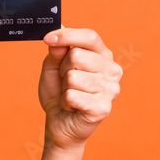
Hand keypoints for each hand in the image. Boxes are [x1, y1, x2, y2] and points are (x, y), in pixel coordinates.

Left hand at [38, 27, 121, 150]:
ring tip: (70, 95)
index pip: (89, 36)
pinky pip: (72, 96)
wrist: (60, 123)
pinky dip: (65, 102)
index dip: (67, 35)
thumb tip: (57, 40)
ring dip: (64, 88)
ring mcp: (111, 89)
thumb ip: (56, 52)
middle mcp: (112, 70)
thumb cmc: (59, 93)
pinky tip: (72, 107)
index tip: (48, 39)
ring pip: (73, 77)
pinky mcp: (103, 108)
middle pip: (77, 55)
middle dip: (63, 69)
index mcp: (103, 56)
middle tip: (66, 82)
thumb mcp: (53, 68)